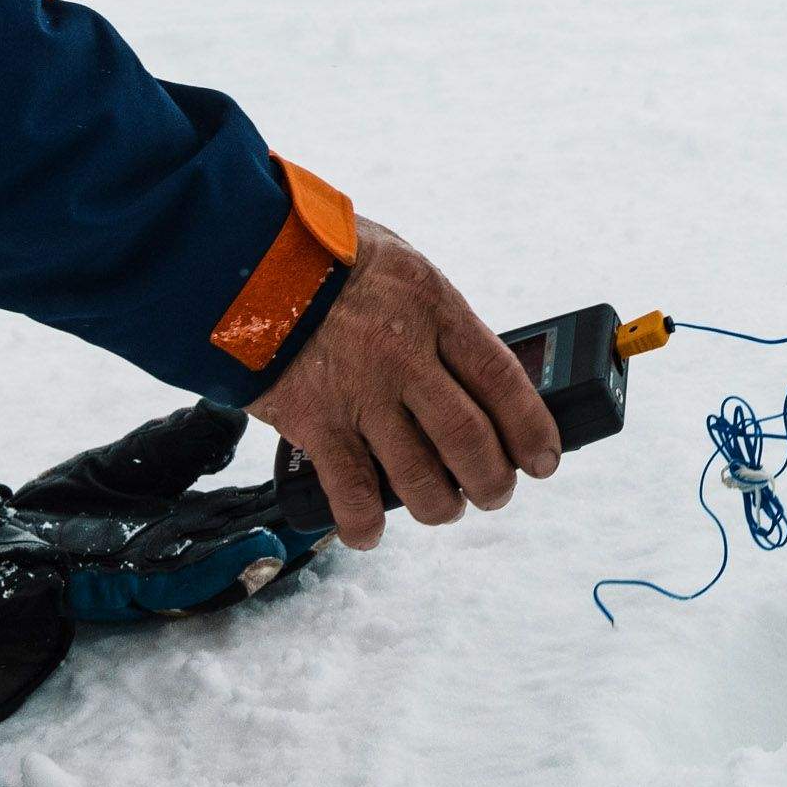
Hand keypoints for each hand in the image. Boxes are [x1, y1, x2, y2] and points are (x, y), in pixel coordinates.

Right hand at [245, 221, 560, 550]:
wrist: (241, 257)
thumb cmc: (326, 254)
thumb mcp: (401, 264)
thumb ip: (435, 315)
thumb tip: (467, 367)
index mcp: (435, 309)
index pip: (502, 380)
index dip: (531, 428)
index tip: (544, 458)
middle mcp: (403, 356)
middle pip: (469, 439)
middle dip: (492, 479)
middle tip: (495, 491)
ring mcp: (358, 392)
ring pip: (418, 476)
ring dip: (439, 505)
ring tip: (444, 508)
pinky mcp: (312, 421)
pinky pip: (349, 490)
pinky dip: (364, 522)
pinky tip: (371, 531)